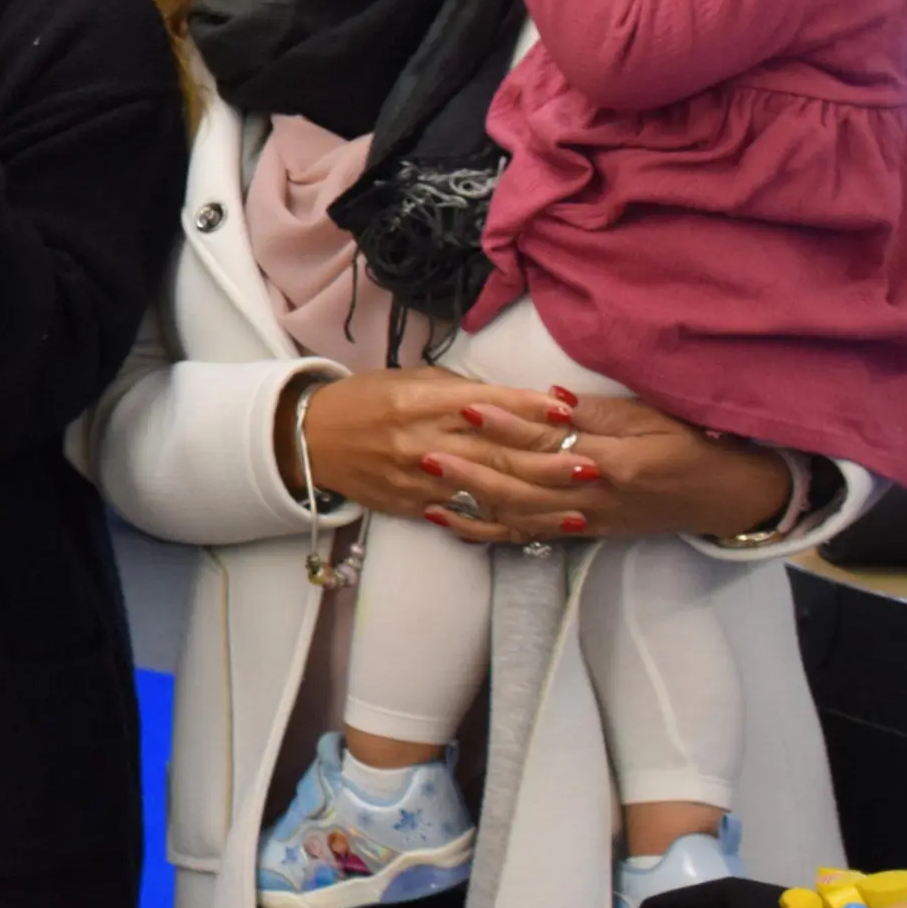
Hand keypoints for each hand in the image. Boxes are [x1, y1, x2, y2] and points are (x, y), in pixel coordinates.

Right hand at [278, 367, 577, 532]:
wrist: (313, 439)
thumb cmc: (368, 400)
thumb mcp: (414, 379)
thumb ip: (464, 391)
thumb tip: (520, 401)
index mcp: (424, 400)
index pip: (488, 405)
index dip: (531, 409)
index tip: (570, 412)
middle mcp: (424, 441)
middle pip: (497, 455)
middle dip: (549, 462)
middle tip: (593, 465)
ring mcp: (419, 478)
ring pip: (487, 494)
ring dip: (536, 503)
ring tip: (578, 506)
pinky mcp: (413, 506)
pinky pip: (465, 518)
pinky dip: (502, 524)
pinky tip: (534, 528)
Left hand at [422, 389, 792, 544]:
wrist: (728, 497)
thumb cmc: (694, 446)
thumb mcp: (655, 417)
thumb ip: (599, 411)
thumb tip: (547, 396)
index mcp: (616, 462)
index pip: (551, 442)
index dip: (508, 425)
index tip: (468, 408)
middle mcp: (596, 497)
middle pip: (525, 485)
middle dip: (473, 470)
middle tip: (425, 453)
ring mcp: (588, 520)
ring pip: (520, 516)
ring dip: (472, 502)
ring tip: (426, 486)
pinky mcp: (583, 533)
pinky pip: (528, 536)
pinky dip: (489, 531)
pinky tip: (452, 522)